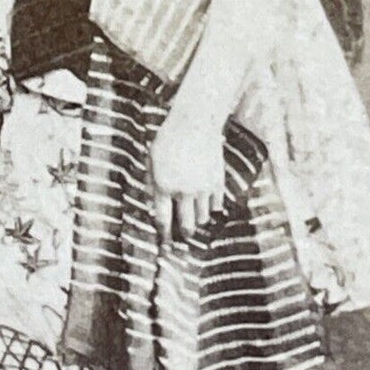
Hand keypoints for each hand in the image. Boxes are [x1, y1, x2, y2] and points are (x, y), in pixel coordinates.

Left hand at [148, 107, 225, 241]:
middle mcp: (184, 191)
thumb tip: (153, 208)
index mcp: (164, 186)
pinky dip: (211, 209)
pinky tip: (206, 207)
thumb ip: (151, 186)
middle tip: (183, 237)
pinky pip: (216, 206)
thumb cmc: (168, 140)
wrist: (195, 124)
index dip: (164, 235)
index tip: (165, 244)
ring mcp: (203, 188)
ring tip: (194, 219)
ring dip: (198, 221)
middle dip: (184, 234)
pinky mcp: (218, 182)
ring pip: (203, 218)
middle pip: (187, 225)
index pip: (164, 219)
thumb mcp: (151, 162)